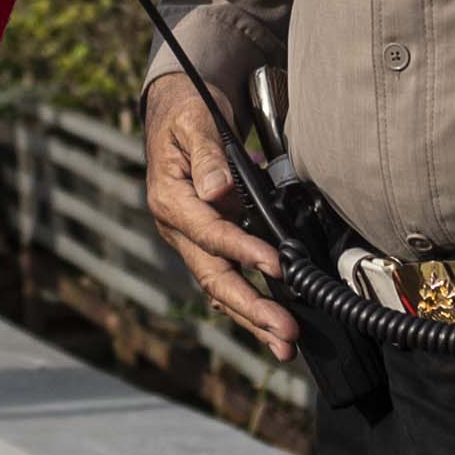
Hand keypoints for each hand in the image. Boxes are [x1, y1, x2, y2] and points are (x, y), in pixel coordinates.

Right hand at [140, 73, 300, 364]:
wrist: (178, 111)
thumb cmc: (188, 112)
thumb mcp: (194, 121)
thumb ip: (207, 155)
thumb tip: (218, 191)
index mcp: (170, 200)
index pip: (209, 233)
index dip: (243, 251)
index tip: (278, 266)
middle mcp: (176, 227)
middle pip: (213, 277)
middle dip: (251, 308)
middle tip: (284, 333)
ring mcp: (191, 240)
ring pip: (221, 287)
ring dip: (253, 318)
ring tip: (284, 343)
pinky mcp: (207, 243)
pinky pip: (227, 279)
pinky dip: (250, 304)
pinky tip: (271, 327)